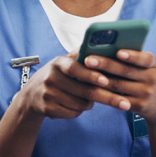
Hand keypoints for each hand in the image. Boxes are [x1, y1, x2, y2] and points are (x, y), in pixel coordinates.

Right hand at [17, 52, 132, 119]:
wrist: (30, 95)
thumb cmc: (57, 76)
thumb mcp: (64, 62)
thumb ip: (81, 55)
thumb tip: (103, 42)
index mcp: (58, 63)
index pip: (75, 68)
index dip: (91, 75)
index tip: (106, 80)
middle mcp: (51, 78)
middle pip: (84, 91)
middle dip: (107, 97)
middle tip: (124, 104)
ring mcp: (48, 94)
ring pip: (81, 104)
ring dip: (90, 103)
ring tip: (89, 98)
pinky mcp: (47, 109)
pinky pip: (73, 113)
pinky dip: (79, 111)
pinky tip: (75, 105)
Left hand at [83, 50, 155, 125]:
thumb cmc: (149, 79)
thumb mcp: (148, 67)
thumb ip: (133, 58)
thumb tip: (105, 46)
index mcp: (154, 64)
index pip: (144, 58)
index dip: (131, 56)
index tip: (118, 52)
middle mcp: (151, 78)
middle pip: (125, 71)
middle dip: (105, 64)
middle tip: (88, 59)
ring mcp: (145, 93)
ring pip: (118, 85)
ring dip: (100, 78)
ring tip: (84, 71)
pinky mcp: (138, 106)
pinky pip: (117, 99)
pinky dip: (103, 92)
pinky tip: (91, 86)